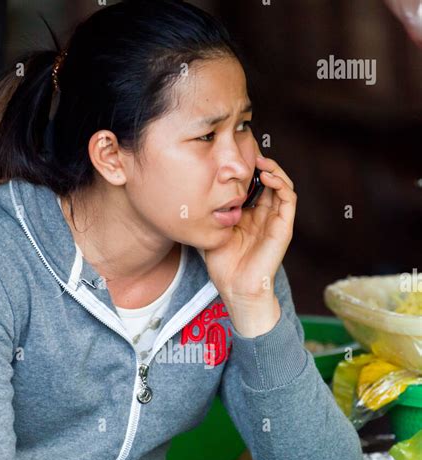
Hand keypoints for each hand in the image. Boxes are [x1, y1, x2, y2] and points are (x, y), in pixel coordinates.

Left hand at [203, 154, 296, 335]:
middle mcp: (265, 216)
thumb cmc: (224, 265)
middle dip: (261, 163)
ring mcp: (276, 221)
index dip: (247, 168)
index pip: (253, 184)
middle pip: (269, 181)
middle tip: (248, 150)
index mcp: (250, 216)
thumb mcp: (212, 229)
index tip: (234, 155)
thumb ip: (210, 211)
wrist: (237, 289)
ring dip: (273, 169)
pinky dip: (281, 184)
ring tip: (260, 159)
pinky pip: (288, 199)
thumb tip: (191, 190)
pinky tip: (267, 175)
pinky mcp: (283, 228)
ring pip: (282, 185)